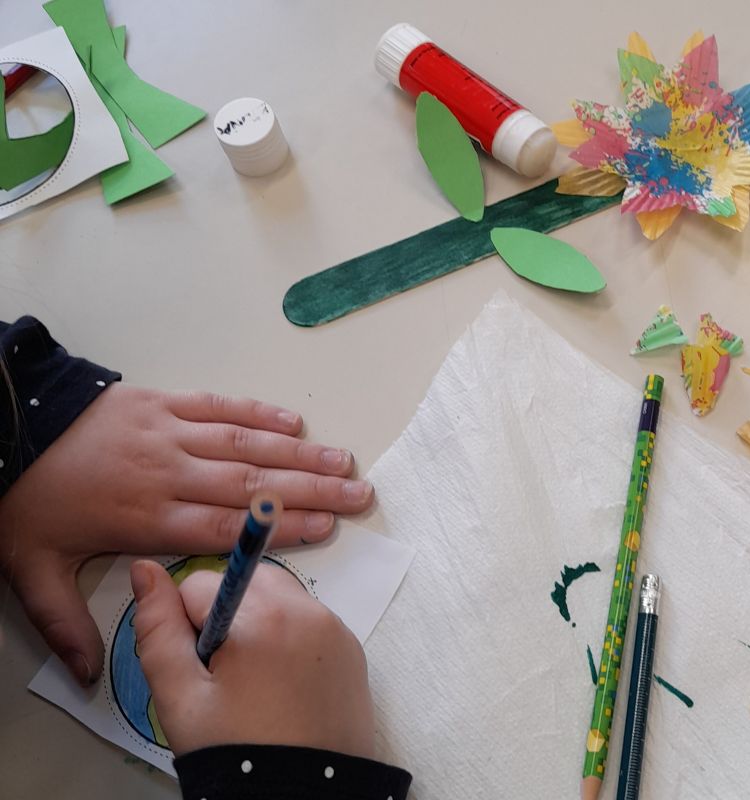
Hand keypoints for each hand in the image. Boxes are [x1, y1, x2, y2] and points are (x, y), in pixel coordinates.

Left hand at [0, 385, 374, 686]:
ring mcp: (167, 432)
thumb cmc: (26, 502)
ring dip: (297, 454)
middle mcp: (167, 472)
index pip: (225, 526)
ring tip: (342, 461)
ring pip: (243, 444)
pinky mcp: (160, 401)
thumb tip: (91, 676)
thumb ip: (65, 622)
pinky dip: (257, 412)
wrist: (2, 431)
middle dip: (310, 491)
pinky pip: (217, 405)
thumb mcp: (32, 571)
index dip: (279, 529)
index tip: (325, 529)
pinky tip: (292, 423)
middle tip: (357, 495)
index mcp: (145, 517)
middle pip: (250, 485)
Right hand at [131, 559, 374, 757]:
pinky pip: (310, 623)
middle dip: (223, 616)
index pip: (198, 585)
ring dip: (257, 625)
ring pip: (279, 599)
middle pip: (244, 582)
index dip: (184, 626)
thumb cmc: (238, 754)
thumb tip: (144, 568)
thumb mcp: (181, 698)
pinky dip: (289, 641)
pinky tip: (281, 689)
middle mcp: (308, 611)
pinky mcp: (353, 651)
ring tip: (252, 687)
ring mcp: (337, 630)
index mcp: (264, 616)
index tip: (199, 670)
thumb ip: (156, 629)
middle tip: (222, 678)